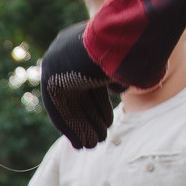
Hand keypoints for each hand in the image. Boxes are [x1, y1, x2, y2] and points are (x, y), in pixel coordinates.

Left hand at [39, 22, 119, 148]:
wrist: (114, 41)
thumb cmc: (134, 50)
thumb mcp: (130, 65)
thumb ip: (119, 74)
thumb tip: (118, 85)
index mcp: (88, 46)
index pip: (92, 84)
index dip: (100, 106)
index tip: (108, 122)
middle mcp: (70, 53)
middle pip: (79, 96)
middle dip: (90, 118)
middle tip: (99, 138)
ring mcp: (58, 64)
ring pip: (69, 104)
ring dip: (81, 127)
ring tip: (93, 145)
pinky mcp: (50, 78)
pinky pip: (56, 108)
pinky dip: (68, 127)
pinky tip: (79, 144)